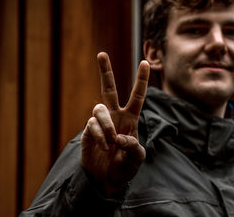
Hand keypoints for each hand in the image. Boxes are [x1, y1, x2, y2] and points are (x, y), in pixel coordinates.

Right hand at [81, 52, 149, 195]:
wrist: (107, 180)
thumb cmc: (125, 167)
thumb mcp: (137, 158)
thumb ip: (133, 146)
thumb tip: (119, 136)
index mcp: (131, 118)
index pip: (137, 96)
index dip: (141, 80)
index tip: (144, 62)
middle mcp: (115, 116)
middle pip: (109, 89)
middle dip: (106, 71)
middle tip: (102, 54)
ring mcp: (100, 123)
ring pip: (100, 108)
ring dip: (107, 124)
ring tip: (111, 141)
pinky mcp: (88, 131)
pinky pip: (92, 124)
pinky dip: (100, 136)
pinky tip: (104, 146)